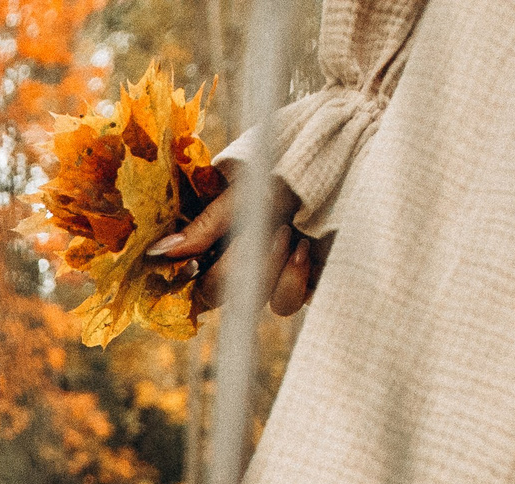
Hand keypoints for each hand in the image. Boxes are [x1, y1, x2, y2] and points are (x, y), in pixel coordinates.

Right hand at [146, 172, 321, 316]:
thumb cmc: (295, 159)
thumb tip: (161, 252)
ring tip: (286, 232)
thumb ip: (208, 221)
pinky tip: (303, 250)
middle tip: (259, 231)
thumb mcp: (248, 183)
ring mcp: (268, 270)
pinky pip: (284, 302)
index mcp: (214, 227)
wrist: (353, 151)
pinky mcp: (300, 281)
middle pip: (213, 292)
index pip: (183, 267)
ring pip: (248, 300)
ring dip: (264, 270)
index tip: (189, 262)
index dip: (181, 273)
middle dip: (231, 268)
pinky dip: (292, 281)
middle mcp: (236, 253)